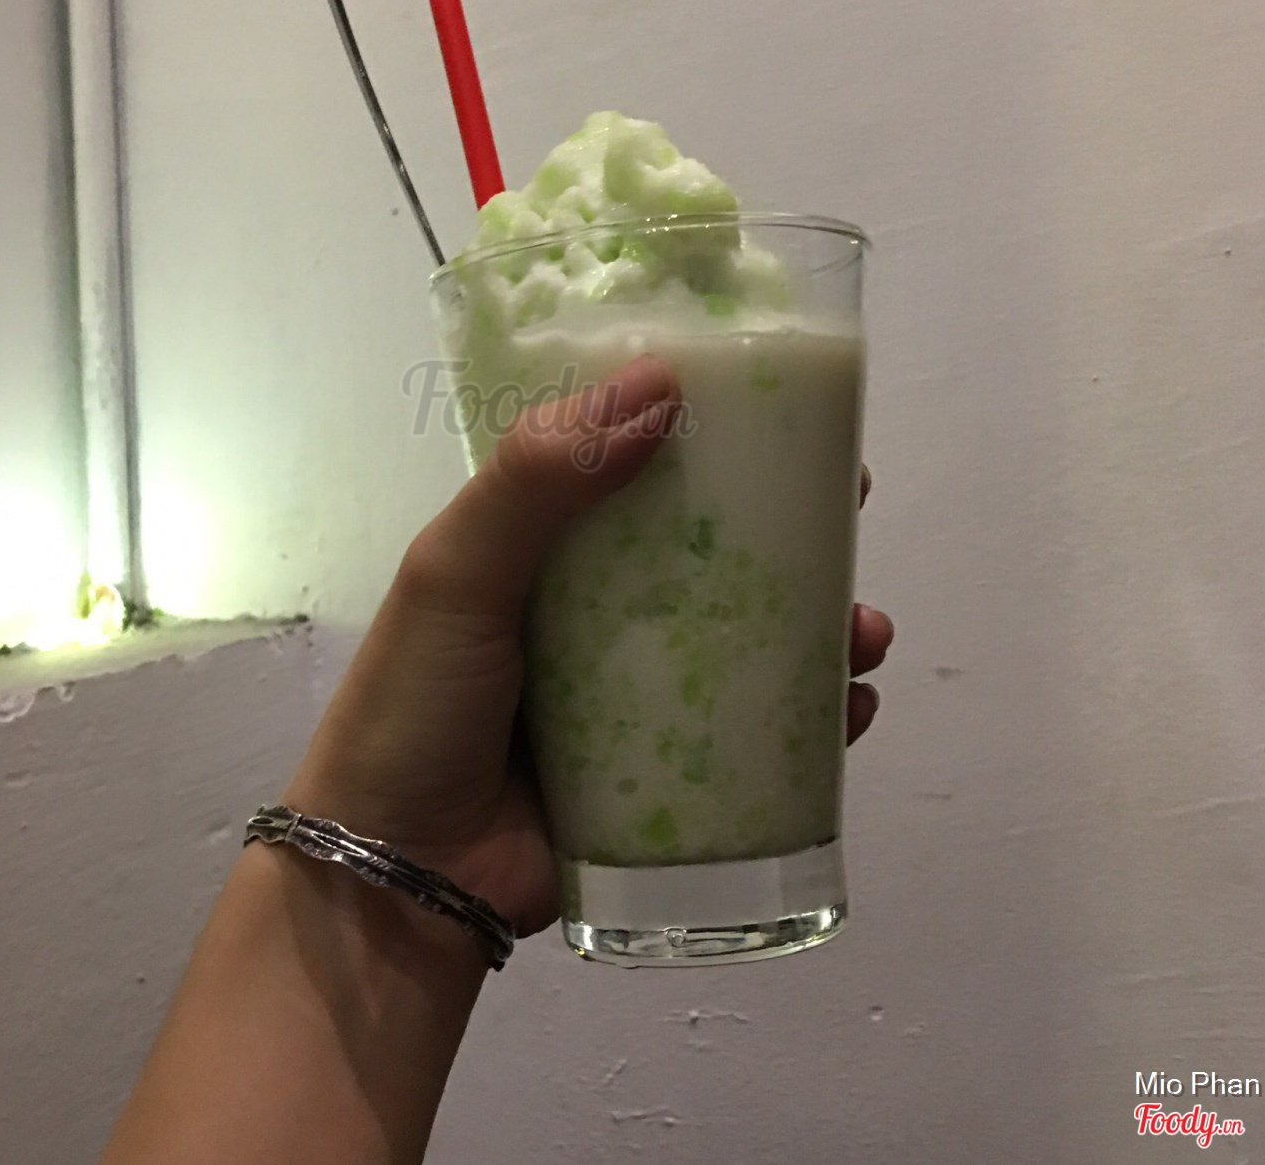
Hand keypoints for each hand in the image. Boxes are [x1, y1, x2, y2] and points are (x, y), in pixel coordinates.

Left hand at [289, 355, 893, 937]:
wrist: (399, 880)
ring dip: (821, 627)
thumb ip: (538, 479)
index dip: (706, 436)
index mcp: (544, 549)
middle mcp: (598, 612)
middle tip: (850, 509)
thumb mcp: (457, 572)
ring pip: (751, 642)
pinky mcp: (665, 773)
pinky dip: (813, 722)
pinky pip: (755, 736)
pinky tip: (853, 712)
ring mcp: (636, 695)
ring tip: (865, 633)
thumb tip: (659, 386)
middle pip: (711, 552)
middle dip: (789, 530)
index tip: (778, 410)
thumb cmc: (415, 706)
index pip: (635, 469)